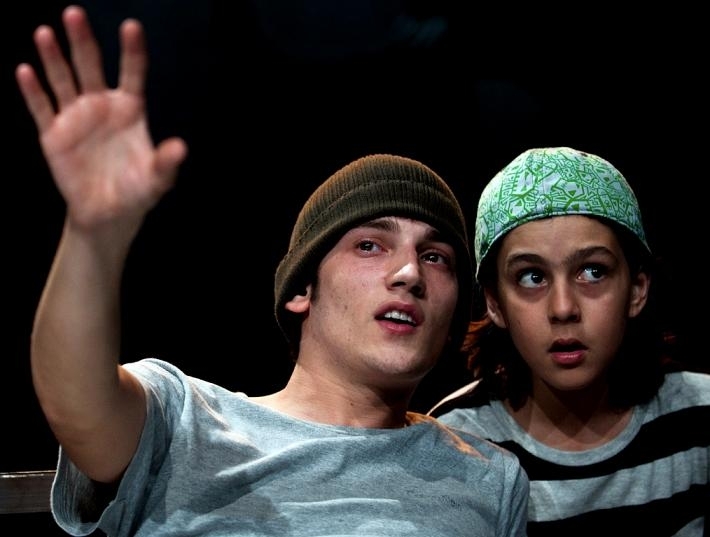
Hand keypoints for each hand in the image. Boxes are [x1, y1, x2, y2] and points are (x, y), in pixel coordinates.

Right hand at [15, 5, 186, 232]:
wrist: (109, 214)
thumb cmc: (138, 192)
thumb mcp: (157, 179)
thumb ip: (166, 162)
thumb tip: (181, 148)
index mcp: (130, 110)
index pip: (132, 73)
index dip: (132, 50)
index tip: (131, 26)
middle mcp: (102, 106)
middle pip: (91, 67)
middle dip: (83, 41)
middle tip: (74, 13)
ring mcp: (76, 118)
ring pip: (63, 80)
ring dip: (53, 58)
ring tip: (45, 32)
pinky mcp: (54, 135)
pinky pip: (42, 109)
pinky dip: (33, 91)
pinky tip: (25, 71)